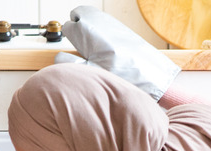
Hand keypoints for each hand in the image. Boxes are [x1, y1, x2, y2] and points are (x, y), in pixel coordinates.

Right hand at [58, 5, 179, 100]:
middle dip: (75, 24)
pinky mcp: (122, 26)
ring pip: (91, 15)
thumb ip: (69, 64)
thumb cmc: (122, 76)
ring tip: (89, 42)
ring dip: (86, 24)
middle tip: (77, 39)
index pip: (68, 27)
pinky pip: (103, 20)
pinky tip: (102, 43)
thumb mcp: (90, 73)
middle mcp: (99, 22)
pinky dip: (98, 27)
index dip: (68, 37)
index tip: (71, 46)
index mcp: (88, 32)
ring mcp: (111, 22)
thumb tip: (58, 57)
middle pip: (79, 14)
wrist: (152, 74)